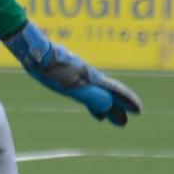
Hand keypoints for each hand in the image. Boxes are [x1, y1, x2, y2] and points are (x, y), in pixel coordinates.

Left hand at [3, 22, 141, 125]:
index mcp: (91, 77)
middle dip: (116, 108)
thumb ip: (88, 94)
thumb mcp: (69, 84)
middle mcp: (88, 75)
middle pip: (107, 94)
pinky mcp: (67, 75)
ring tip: (106, 118)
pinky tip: (89, 108)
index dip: (127, 101)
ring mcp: (78, 74)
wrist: (34, 50)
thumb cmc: (50, 67)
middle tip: (123, 123)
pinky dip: (90, 101)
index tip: (139, 110)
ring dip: (103, 106)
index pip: (115, 91)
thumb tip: (107, 106)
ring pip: (95, 92)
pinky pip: (84, 91)